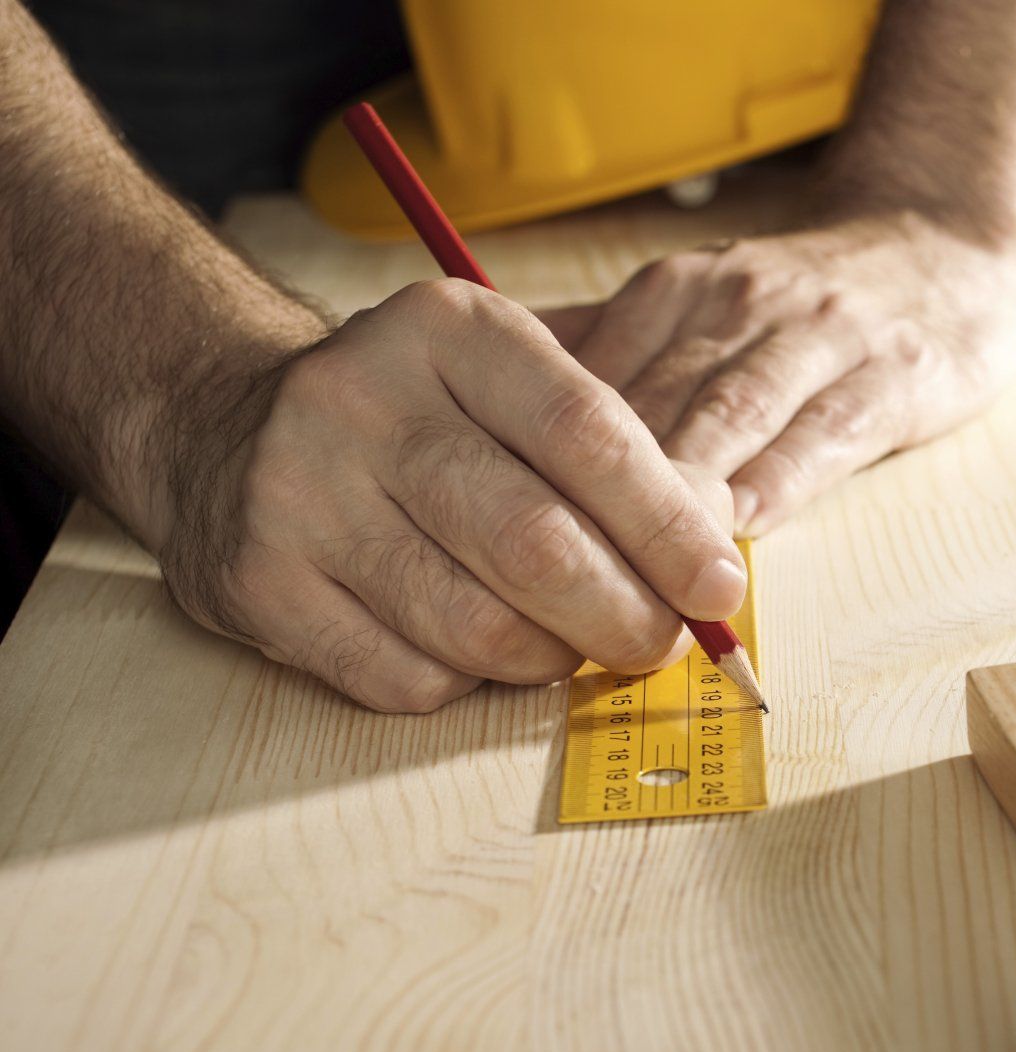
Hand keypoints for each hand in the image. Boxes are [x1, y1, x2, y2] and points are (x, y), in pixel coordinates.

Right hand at [150, 279, 745, 712]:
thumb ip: (611, 457)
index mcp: (449, 330)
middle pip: (537, 544)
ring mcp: (298, 492)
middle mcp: (362, 398)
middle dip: (626, 615)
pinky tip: (472, 653)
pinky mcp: (258, 582)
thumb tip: (710, 566)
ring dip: (550, 659)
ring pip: (476, 626)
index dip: (670, 528)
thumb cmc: (416, 420)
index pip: (589, 436)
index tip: (718, 587)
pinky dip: (466, 685)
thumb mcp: (505, 388)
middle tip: (661, 643)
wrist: (225, 427)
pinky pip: (406, 677)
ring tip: (566, 646)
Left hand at [539, 210, 1015, 534]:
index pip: (593, 382)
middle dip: (603, 492)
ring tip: (645, 568)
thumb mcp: (696, 302)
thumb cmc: (803, 303)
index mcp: (675, 294)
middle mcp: (738, 304)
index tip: (503, 534)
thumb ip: (607, 350)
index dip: (544, 464)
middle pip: (654, 406)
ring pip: (733, 417)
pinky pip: (826, 433)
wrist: (941, 246)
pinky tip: (748, 531)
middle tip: (559, 571)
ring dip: (685, 494)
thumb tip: (484, 397)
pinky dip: (782, 481)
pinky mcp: (894, 373)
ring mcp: (819, 335)